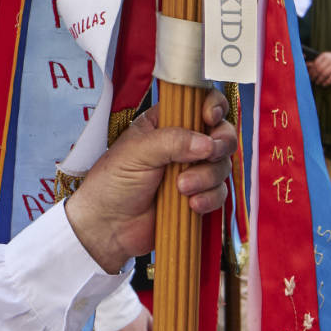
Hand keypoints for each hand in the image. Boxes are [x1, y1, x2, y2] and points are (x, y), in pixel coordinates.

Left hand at [66, 89, 236, 273]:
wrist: (108, 227)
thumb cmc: (113, 183)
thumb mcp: (137, 152)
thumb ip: (172, 141)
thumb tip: (206, 142)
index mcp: (166, 124)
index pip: (198, 103)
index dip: (212, 105)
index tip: (209, 118)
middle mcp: (184, 144)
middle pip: (221, 133)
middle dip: (220, 144)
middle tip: (208, 154)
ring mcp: (193, 171)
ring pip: (222, 164)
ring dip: (207, 176)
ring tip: (181, 188)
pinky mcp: (199, 196)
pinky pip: (220, 192)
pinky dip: (210, 198)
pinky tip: (191, 205)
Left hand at [308, 51, 330, 85]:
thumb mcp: (326, 58)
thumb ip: (316, 62)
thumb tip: (306, 65)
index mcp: (325, 55)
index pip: (315, 63)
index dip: (311, 70)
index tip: (309, 75)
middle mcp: (330, 59)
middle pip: (319, 69)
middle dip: (314, 76)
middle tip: (312, 80)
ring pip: (325, 74)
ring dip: (320, 80)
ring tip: (317, 82)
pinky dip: (327, 82)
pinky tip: (324, 84)